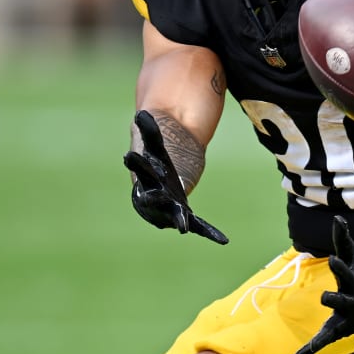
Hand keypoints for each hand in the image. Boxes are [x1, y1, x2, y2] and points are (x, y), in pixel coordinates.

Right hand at [123, 111, 227, 243]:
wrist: (162, 181)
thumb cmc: (156, 162)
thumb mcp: (156, 146)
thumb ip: (150, 132)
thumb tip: (142, 113)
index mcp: (143, 179)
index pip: (139, 170)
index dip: (136, 164)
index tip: (130, 156)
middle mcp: (153, 198)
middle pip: (152, 198)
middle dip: (154, 199)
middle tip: (155, 195)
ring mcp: (169, 209)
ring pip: (173, 215)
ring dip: (177, 219)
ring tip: (182, 225)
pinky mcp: (185, 215)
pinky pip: (198, 226)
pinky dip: (209, 232)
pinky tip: (223, 240)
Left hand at [291, 218, 353, 353]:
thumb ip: (343, 239)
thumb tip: (337, 218)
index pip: (346, 274)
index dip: (339, 267)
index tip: (332, 259)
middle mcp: (352, 303)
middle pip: (340, 301)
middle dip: (333, 299)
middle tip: (326, 296)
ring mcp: (345, 319)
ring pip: (333, 328)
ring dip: (323, 335)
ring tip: (310, 346)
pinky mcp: (338, 329)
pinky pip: (323, 341)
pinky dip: (310, 350)